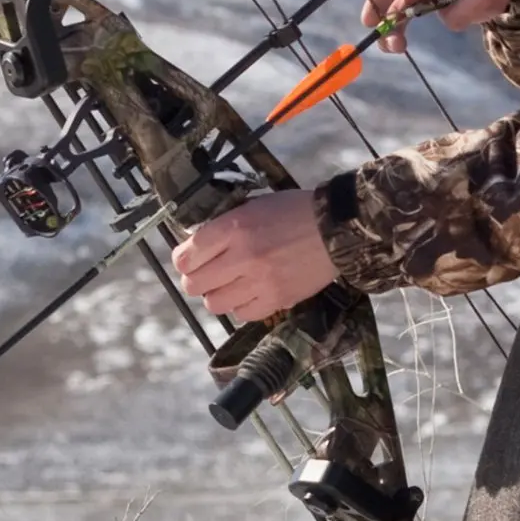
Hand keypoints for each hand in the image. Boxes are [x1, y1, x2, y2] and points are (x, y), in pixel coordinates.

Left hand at [171, 190, 337, 320]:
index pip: (186, 255)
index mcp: (235, 227)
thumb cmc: (295, 211)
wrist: (337, 228)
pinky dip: (241, 306)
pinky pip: (242, 314)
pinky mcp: (277, 299)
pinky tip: (249, 294)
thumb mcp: (255, 206)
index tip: (188, 260)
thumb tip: (199, 246)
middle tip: (205, 275)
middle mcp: (243, 256)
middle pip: (195, 284)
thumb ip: (226, 226)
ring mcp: (260, 282)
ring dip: (216, 295)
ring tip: (228, 286)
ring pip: (214, 303)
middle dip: (195, 280)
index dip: (182, 260)